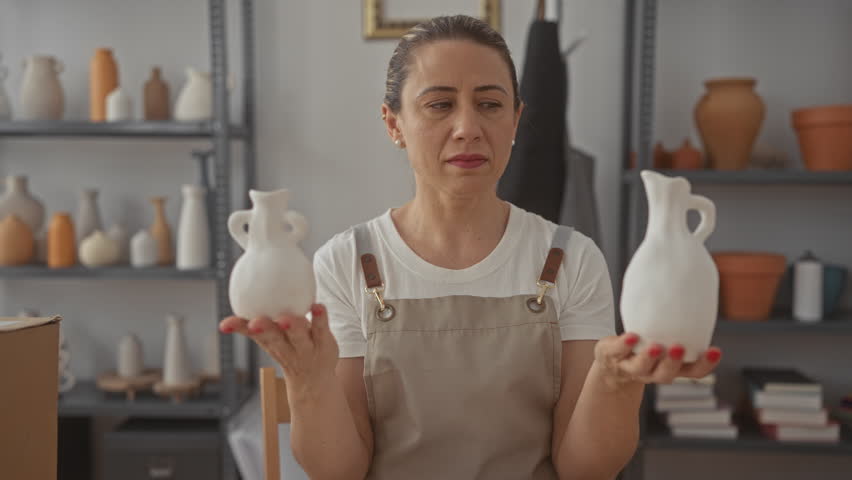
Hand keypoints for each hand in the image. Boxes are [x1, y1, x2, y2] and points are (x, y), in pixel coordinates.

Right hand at [219, 303, 338, 393]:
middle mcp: (286, 346)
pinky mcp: (324, 342)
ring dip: (292, 327)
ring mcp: (306, 346)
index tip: (226, 324)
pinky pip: (322, 328)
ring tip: (286, 318)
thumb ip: (253, 324)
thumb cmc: (288, 350)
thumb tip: (240, 295)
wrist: (314, 382)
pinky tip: (318, 306)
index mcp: (270, 342)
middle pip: (273, 337)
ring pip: (298, 336)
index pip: (252, 334)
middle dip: (263, 329)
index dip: (240, 328)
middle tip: (255, 323)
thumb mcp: (268, 340)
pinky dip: (320, 318)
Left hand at [592, 332, 721, 390]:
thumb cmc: (645, 347)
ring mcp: (631, 367)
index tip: (716, 350)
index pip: (693, 371)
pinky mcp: (612, 356)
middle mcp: (652, 372)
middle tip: (679, 347)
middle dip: (673, 362)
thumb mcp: (663, 340)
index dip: (705, 364)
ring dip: (649, 358)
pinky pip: (618, 352)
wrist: (611, 364)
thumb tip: (695, 287)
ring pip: (641, 368)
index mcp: (670, 369)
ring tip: (655, 346)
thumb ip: (677, 326)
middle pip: (666, 374)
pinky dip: (625, 345)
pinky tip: (631, 336)